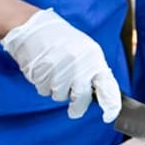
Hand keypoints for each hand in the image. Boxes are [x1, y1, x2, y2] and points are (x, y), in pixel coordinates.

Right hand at [0, 8, 120, 122]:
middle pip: (82, 98)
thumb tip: (101, 94)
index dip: (111, 104)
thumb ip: (92, 71)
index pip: (107, 85)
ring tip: (54, 73)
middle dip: (78, 107)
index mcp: (93, 57)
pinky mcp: (41, 74)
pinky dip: (43, 85)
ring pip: (60, 96)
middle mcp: (78, 64)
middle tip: (74, 110)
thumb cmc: (61, 40)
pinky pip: (44, 91)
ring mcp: (59, 69)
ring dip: (57, 90)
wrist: (33, 27)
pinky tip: (43, 70)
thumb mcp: (85, 50)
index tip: (109, 116)